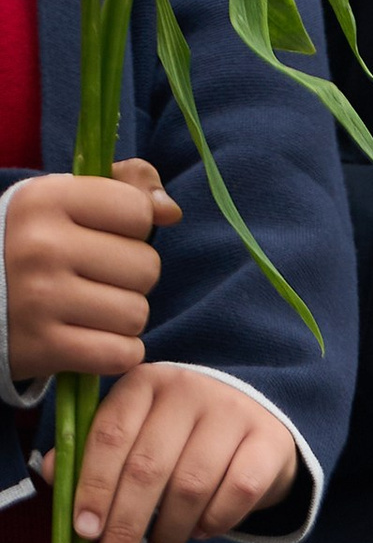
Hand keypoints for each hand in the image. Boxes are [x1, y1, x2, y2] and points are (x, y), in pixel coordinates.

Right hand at [3, 162, 178, 382]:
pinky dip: (113, 353)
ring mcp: (38, 298)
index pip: (138, 211)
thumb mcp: (64, 200)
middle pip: (146, 267)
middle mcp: (39, 246)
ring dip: (120, 318)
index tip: (97, 236)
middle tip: (88, 279)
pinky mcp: (42, 347)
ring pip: (137, 314)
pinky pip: (122, 354)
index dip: (130, 228)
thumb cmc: (31, 246)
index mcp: (44, 199)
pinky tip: (83, 339)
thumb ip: (128, 187)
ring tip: (83, 309)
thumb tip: (170, 212)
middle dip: (129, 277)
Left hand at [48, 364, 299, 542]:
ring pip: (192, 486)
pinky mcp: (270, 441)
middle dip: (126, 527)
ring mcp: (234, 413)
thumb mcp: (134, 432)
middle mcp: (189, 390)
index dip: (93, 487)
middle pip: (148, 467)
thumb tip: (54, 475)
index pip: (110, 436)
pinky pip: (238, 492)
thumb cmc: (180, 435)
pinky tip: (199, 535)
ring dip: (169, 534)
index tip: (84, 532)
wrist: (255, 419)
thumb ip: (93, 452)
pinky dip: (215, 522)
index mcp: (145, 384)